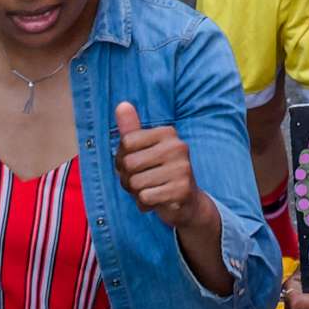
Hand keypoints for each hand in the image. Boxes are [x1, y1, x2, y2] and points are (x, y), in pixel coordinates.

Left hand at [114, 100, 209, 228]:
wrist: (186, 202)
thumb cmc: (159, 173)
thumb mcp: (144, 150)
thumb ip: (132, 129)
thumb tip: (122, 104)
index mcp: (167, 133)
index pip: (126, 142)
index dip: (122, 158)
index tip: (134, 165)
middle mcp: (177, 146)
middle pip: (129, 163)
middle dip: (127, 179)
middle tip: (141, 181)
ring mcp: (182, 168)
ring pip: (136, 183)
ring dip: (136, 193)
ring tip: (150, 190)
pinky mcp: (182, 189)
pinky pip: (145, 198)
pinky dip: (144, 204)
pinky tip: (156, 200)